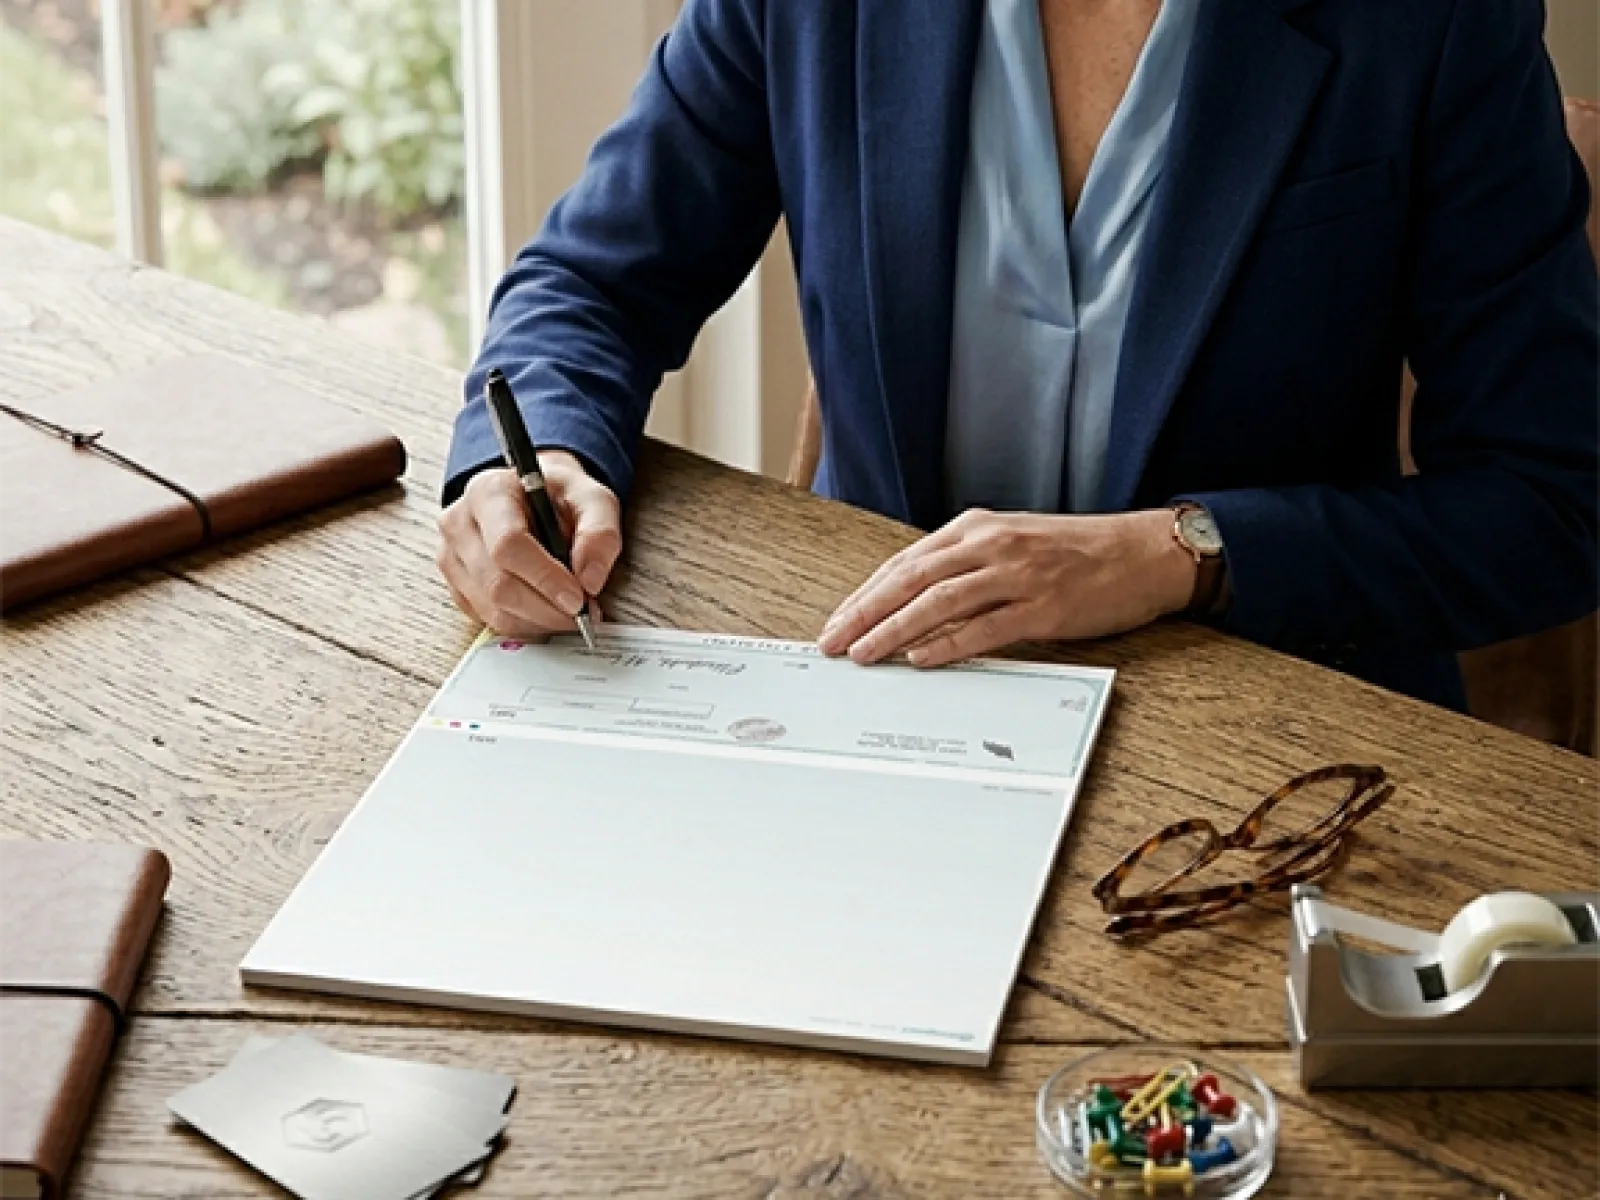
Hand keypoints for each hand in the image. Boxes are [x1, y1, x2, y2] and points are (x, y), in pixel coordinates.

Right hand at [436, 452, 621, 636]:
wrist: (534, 498)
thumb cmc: (560, 497)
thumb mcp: (593, 500)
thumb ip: (600, 533)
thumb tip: (591, 580)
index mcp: (490, 492)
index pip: (508, 544)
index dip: (545, 578)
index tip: (578, 598)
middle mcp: (461, 523)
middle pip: (497, 584)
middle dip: (546, 608)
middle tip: (582, 614)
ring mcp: (452, 556)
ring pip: (492, 608)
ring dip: (538, 621)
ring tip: (568, 613)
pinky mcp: (456, 584)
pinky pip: (488, 619)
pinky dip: (524, 625)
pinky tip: (546, 613)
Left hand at [818, 508, 1195, 666]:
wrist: (1142, 552)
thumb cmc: (1076, 552)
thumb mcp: (1010, 543)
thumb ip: (963, 566)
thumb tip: (911, 603)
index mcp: (976, 527)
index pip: (905, 563)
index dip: (865, 595)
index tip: (838, 621)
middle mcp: (991, 545)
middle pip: (911, 580)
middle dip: (865, 613)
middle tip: (834, 642)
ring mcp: (1017, 575)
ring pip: (939, 602)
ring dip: (895, 631)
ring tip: (865, 654)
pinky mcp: (1044, 607)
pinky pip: (985, 628)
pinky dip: (948, 644)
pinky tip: (921, 660)